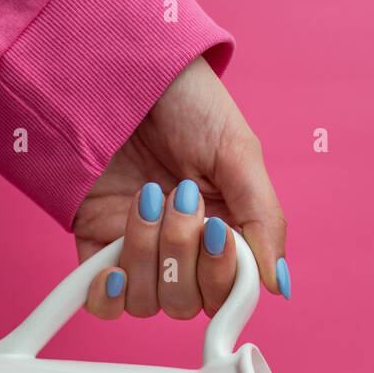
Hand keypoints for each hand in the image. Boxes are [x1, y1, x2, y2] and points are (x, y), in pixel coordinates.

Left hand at [73, 54, 289, 319]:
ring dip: (145, 255)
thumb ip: (264, 221)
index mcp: (226, 233)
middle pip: (185, 302)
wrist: (121, 68)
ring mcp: (138, 252)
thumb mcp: (240, 154)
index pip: (227, 292)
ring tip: (146, 197)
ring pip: (146, 302)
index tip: (216, 230)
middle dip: (181, 252)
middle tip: (177, 195)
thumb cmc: (188, 103)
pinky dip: (107, 296)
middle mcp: (183, 251)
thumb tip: (277, 284)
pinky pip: (103, 304)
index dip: (220, 274)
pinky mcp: (96, 247)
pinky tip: (111, 270)